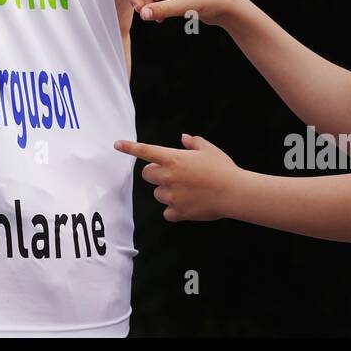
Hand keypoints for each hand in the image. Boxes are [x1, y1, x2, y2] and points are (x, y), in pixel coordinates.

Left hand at [114, 135, 239, 221]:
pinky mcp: (177, 212)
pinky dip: (175, 210)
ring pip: (158, 194)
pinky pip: (168, 212)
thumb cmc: (222, 168)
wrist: (234, 193)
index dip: (129, 147)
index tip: (116, 144)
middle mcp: (167, 176)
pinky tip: (190, 205)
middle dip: (156, 174)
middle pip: (147, 175)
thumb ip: (193, 142)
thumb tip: (184, 138)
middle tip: (174, 175)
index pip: (145, 151)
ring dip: (167, 192)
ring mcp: (171, 195)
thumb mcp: (208, 149)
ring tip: (188, 190)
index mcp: (172, 158)